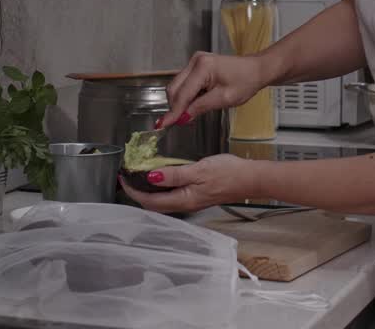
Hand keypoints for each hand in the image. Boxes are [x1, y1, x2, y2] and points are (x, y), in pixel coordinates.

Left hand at [120, 154, 255, 213]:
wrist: (251, 179)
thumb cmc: (229, 173)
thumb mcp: (199, 170)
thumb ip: (174, 174)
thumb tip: (151, 177)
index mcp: (184, 199)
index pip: (150, 201)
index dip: (134, 191)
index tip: (123, 178)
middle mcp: (185, 204)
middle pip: (154, 204)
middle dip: (138, 192)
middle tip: (127, 177)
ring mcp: (191, 200)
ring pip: (162, 200)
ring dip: (148, 190)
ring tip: (139, 176)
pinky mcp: (197, 195)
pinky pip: (172, 195)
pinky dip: (161, 187)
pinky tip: (161, 176)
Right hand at [157, 52, 266, 127]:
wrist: (256, 70)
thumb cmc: (245, 81)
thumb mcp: (224, 99)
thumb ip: (200, 107)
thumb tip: (182, 117)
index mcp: (202, 67)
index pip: (182, 94)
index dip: (173, 112)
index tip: (164, 125)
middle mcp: (195, 61)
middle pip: (174, 88)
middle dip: (176, 107)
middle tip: (183, 122)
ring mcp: (194, 62)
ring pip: (177, 86)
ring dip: (181, 101)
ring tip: (194, 112)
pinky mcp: (196, 65)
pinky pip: (184, 83)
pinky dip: (187, 95)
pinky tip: (198, 102)